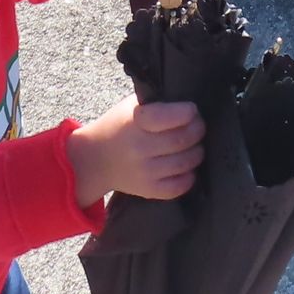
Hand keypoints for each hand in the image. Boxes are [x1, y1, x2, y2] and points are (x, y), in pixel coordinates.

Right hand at [68, 96, 204, 205]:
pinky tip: (188, 167)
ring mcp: (144, 172)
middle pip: (183, 139)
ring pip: (185, 163)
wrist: (95, 159)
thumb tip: (190, 104)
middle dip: (198, 130)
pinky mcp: (148, 190)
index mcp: (136, 122)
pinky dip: (189, 177)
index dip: (189, 112)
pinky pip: (178, 187)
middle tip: (198, 126)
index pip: (171, 117)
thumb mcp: (132, 106)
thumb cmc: (119, 126)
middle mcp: (140, 147)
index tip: (192, 109)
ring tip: (195, 145)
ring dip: (197, 152)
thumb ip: (158, 104)